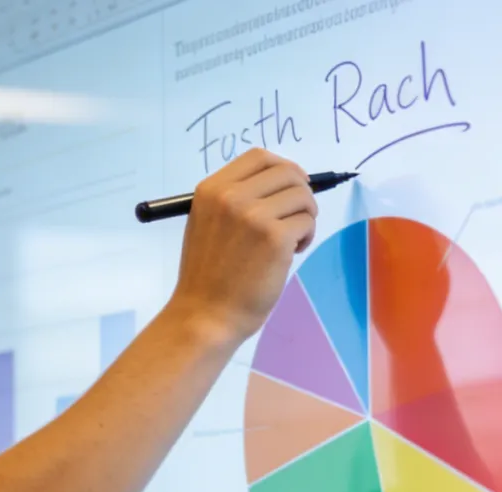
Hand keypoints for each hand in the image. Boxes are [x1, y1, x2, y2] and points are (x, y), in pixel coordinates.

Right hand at [167, 148, 317, 343]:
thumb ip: (233, 200)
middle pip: (287, 172)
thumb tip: (279, 183)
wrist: (205, 313)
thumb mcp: (206, 223)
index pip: (259, 157)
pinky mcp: (275, 238)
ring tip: (291, 239)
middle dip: (300, 192)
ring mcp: (253, 216)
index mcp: (211, 189)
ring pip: (302, 196)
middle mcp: (231, 196)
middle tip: (295, 216)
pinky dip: (307, 236)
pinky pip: (307, 221)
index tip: (290, 186)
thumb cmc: (206, 274)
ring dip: (305, 216)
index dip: (282, 167)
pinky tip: (292, 252)